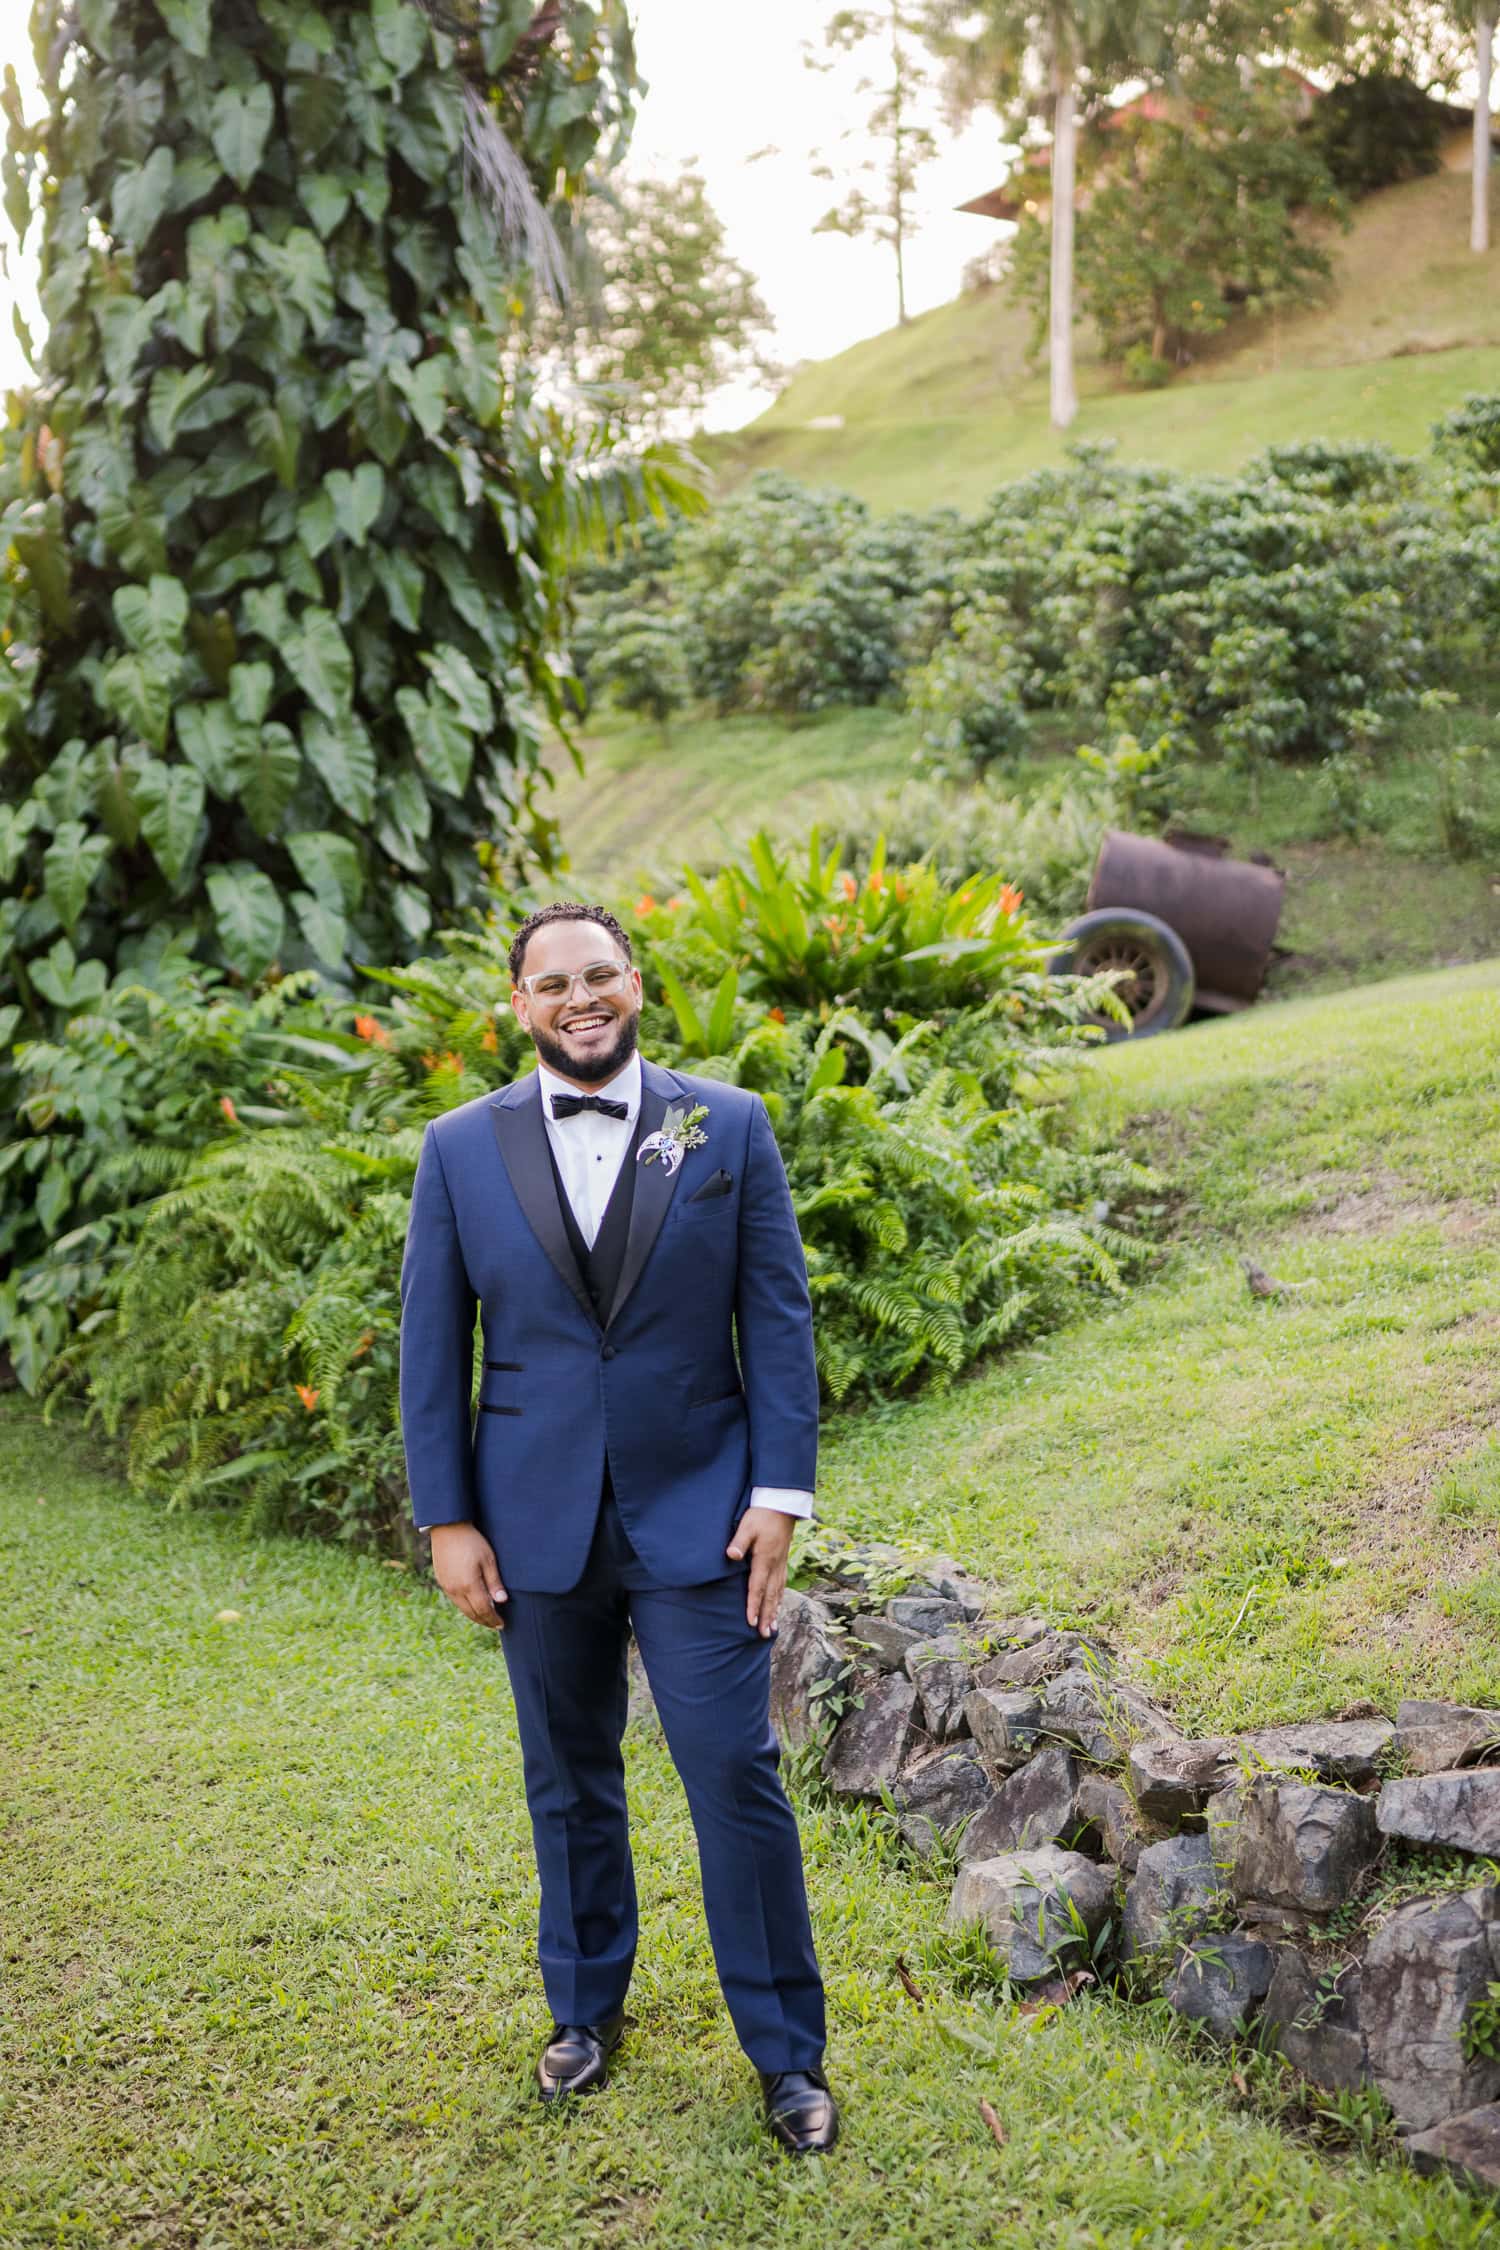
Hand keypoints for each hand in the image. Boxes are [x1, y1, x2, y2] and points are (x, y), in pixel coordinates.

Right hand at [429, 1522, 507, 1629]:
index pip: (483, 1610)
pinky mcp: (442, 1581)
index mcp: (469, 1585)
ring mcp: (447, 1586)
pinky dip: (465, 1606)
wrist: (448, 1528)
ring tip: (486, 1617)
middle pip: (472, 1613)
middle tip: (495, 1624)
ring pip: (462, 1608)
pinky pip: (455, 1600)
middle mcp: (455, 1590)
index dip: (493, 1619)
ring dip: (475, 1615)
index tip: (502, 1624)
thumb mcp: (488, 1559)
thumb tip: (501, 1601)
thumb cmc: (472, 1541)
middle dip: (485, 1621)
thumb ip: (494, 1582)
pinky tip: (472, 1604)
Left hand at [726, 1508, 794, 1637]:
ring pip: (778, 1592)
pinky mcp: (783, 1561)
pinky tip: (778, 1606)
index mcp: (764, 1559)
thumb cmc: (761, 1515)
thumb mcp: (747, 1526)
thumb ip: (739, 1542)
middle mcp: (775, 1565)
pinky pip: (781, 1585)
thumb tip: (731, 1556)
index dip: (753, 1605)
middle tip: (764, 1634)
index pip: (757, 1587)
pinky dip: (779, 1599)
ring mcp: (781, 1564)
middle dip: (766, 1615)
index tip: (750, 1622)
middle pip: (770, 1595)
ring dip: (774, 1610)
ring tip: (772, 1628)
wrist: (782, 1504)